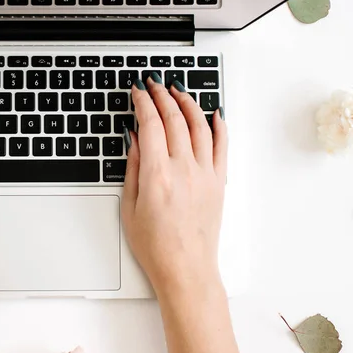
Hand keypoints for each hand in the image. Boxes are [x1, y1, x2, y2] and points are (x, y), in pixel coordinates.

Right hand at [121, 77, 227, 299]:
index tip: (138, 91)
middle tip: (153, 84)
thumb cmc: (155, 245)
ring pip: (200, 125)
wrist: (186, 269)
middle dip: (162, 94)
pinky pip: (222, 145)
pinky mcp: (218, 182)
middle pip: (174, 118)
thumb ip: (133, 166)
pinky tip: (215, 113)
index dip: (143, 102)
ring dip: (188, 102)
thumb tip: (134, 138)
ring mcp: (205, 174)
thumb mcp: (130, 205)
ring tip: (178, 90)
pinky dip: (220, 125)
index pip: (150, 123)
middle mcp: (183, 169)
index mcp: (157, 174)